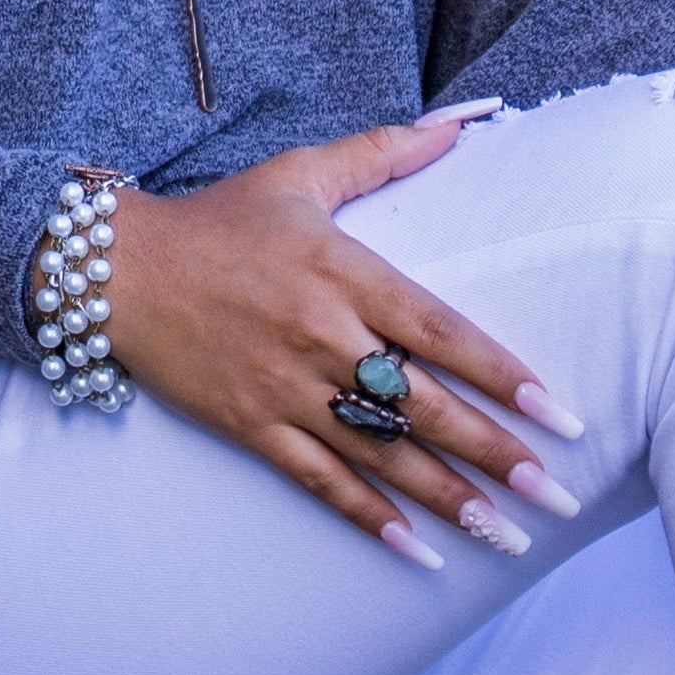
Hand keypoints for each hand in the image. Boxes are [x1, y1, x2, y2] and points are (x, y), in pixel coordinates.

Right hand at [98, 115, 584, 567]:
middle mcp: (321, 335)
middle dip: (494, 452)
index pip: (440, 331)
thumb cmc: (219, 219)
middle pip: (422, 404)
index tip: (555, 410)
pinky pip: (319, 481)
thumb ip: (384, 152)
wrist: (118, 270)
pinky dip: (370, 517)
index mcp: (344, 272)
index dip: (500, 372)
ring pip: (381, 454)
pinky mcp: (251, 426)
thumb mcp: (300, 173)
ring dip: (448, 497)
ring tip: (509, 535)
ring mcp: (285, 387)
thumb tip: (460, 123)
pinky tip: (420, 551)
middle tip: (556, 491)